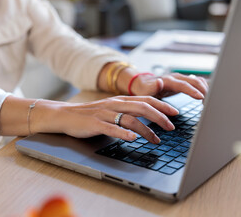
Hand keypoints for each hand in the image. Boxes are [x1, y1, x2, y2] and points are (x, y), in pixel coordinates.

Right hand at [31, 96, 179, 143]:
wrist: (65, 115)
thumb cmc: (90, 115)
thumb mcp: (111, 109)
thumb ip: (127, 112)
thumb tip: (147, 119)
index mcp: (120, 100)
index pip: (146, 100)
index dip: (162, 105)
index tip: (175, 112)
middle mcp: (115, 104)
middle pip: (142, 107)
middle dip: (160, 116)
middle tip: (172, 127)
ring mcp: (105, 114)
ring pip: (130, 119)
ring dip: (146, 130)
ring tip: (156, 140)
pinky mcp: (95, 124)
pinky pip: (111, 128)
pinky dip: (123, 133)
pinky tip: (132, 139)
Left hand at [130, 73, 207, 98]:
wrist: (143, 84)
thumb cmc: (144, 90)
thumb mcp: (145, 91)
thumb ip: (152, 87)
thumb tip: (159, 81)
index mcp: (168, 80)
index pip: (183, 84)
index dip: (193, 91)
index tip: (202, 98)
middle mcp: (176, 77)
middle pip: (194, 81)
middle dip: (204, 90)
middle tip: (210, 103)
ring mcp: (181, 78)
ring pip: (197, 80)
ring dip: (205, 89)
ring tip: (209, 102)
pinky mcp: (183, 81)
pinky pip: (197, 82)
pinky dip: (204, 88)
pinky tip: (207, 96)